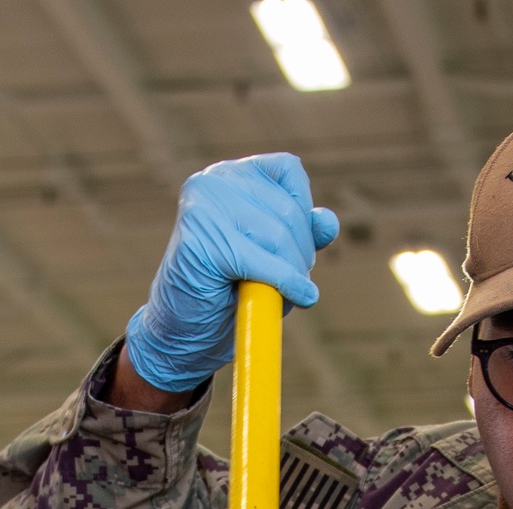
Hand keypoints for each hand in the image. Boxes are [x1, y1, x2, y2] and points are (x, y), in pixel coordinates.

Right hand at [125, 153, 338, 392]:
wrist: (185, 334)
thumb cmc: (230, 293)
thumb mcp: (274, 256)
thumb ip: (301, 234)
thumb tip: (327, 221)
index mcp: (230, 175)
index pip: (289, 171)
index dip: (304, 214)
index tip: (295, 249)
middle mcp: (211, 182)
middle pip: (288, 210)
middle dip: (300, 256)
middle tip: (287, 284)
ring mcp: (202, 209)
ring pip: (279, 237)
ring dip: (291, 275)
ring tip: (273, 294)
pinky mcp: (200, 243)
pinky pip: (262, 264)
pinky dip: (286, 285)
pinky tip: (295, 298)